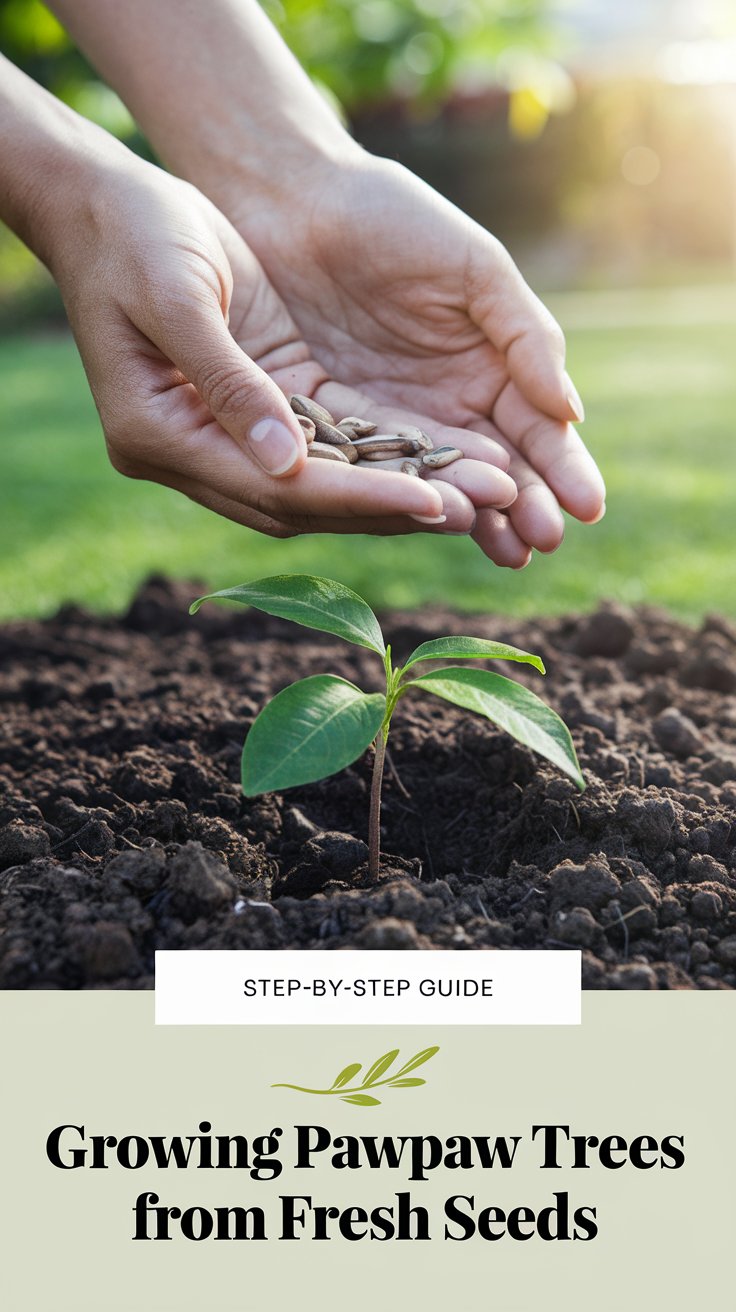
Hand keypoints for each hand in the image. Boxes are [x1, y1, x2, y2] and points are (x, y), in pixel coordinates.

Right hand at [52, 158, 521, 538]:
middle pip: (309, 502)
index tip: (433, 502)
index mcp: (157, 438)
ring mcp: (225, 436)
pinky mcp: (259, 405)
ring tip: (482, 493)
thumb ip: (228, 384)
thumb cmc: (131, 238)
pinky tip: (444, 456)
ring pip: (326, 482)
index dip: (357, 498)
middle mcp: (193, 455)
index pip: (276, 489)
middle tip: (482, 510)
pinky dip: (384, 454)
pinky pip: (329, 443)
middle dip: (395, 506)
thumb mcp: (176, 298)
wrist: (108, 206)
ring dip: (401, 489)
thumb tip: (287, 466)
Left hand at [234, 152, 605, 565]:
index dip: (562, 469)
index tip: (588, 507)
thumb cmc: (393, 220)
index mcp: (493, 365)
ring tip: (508, 554)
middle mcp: (449, 403)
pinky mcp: (340, 428)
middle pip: (497, 468)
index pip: (536, 430)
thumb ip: (524, 335)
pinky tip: (438, 524)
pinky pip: (378, 471)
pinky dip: (409, 501)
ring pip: (444, 481)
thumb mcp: (474, 270)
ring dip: (478, 518)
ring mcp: (396, 420)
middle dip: (526, 506)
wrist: (296, 203)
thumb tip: (570, 411)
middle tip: (545, 542)